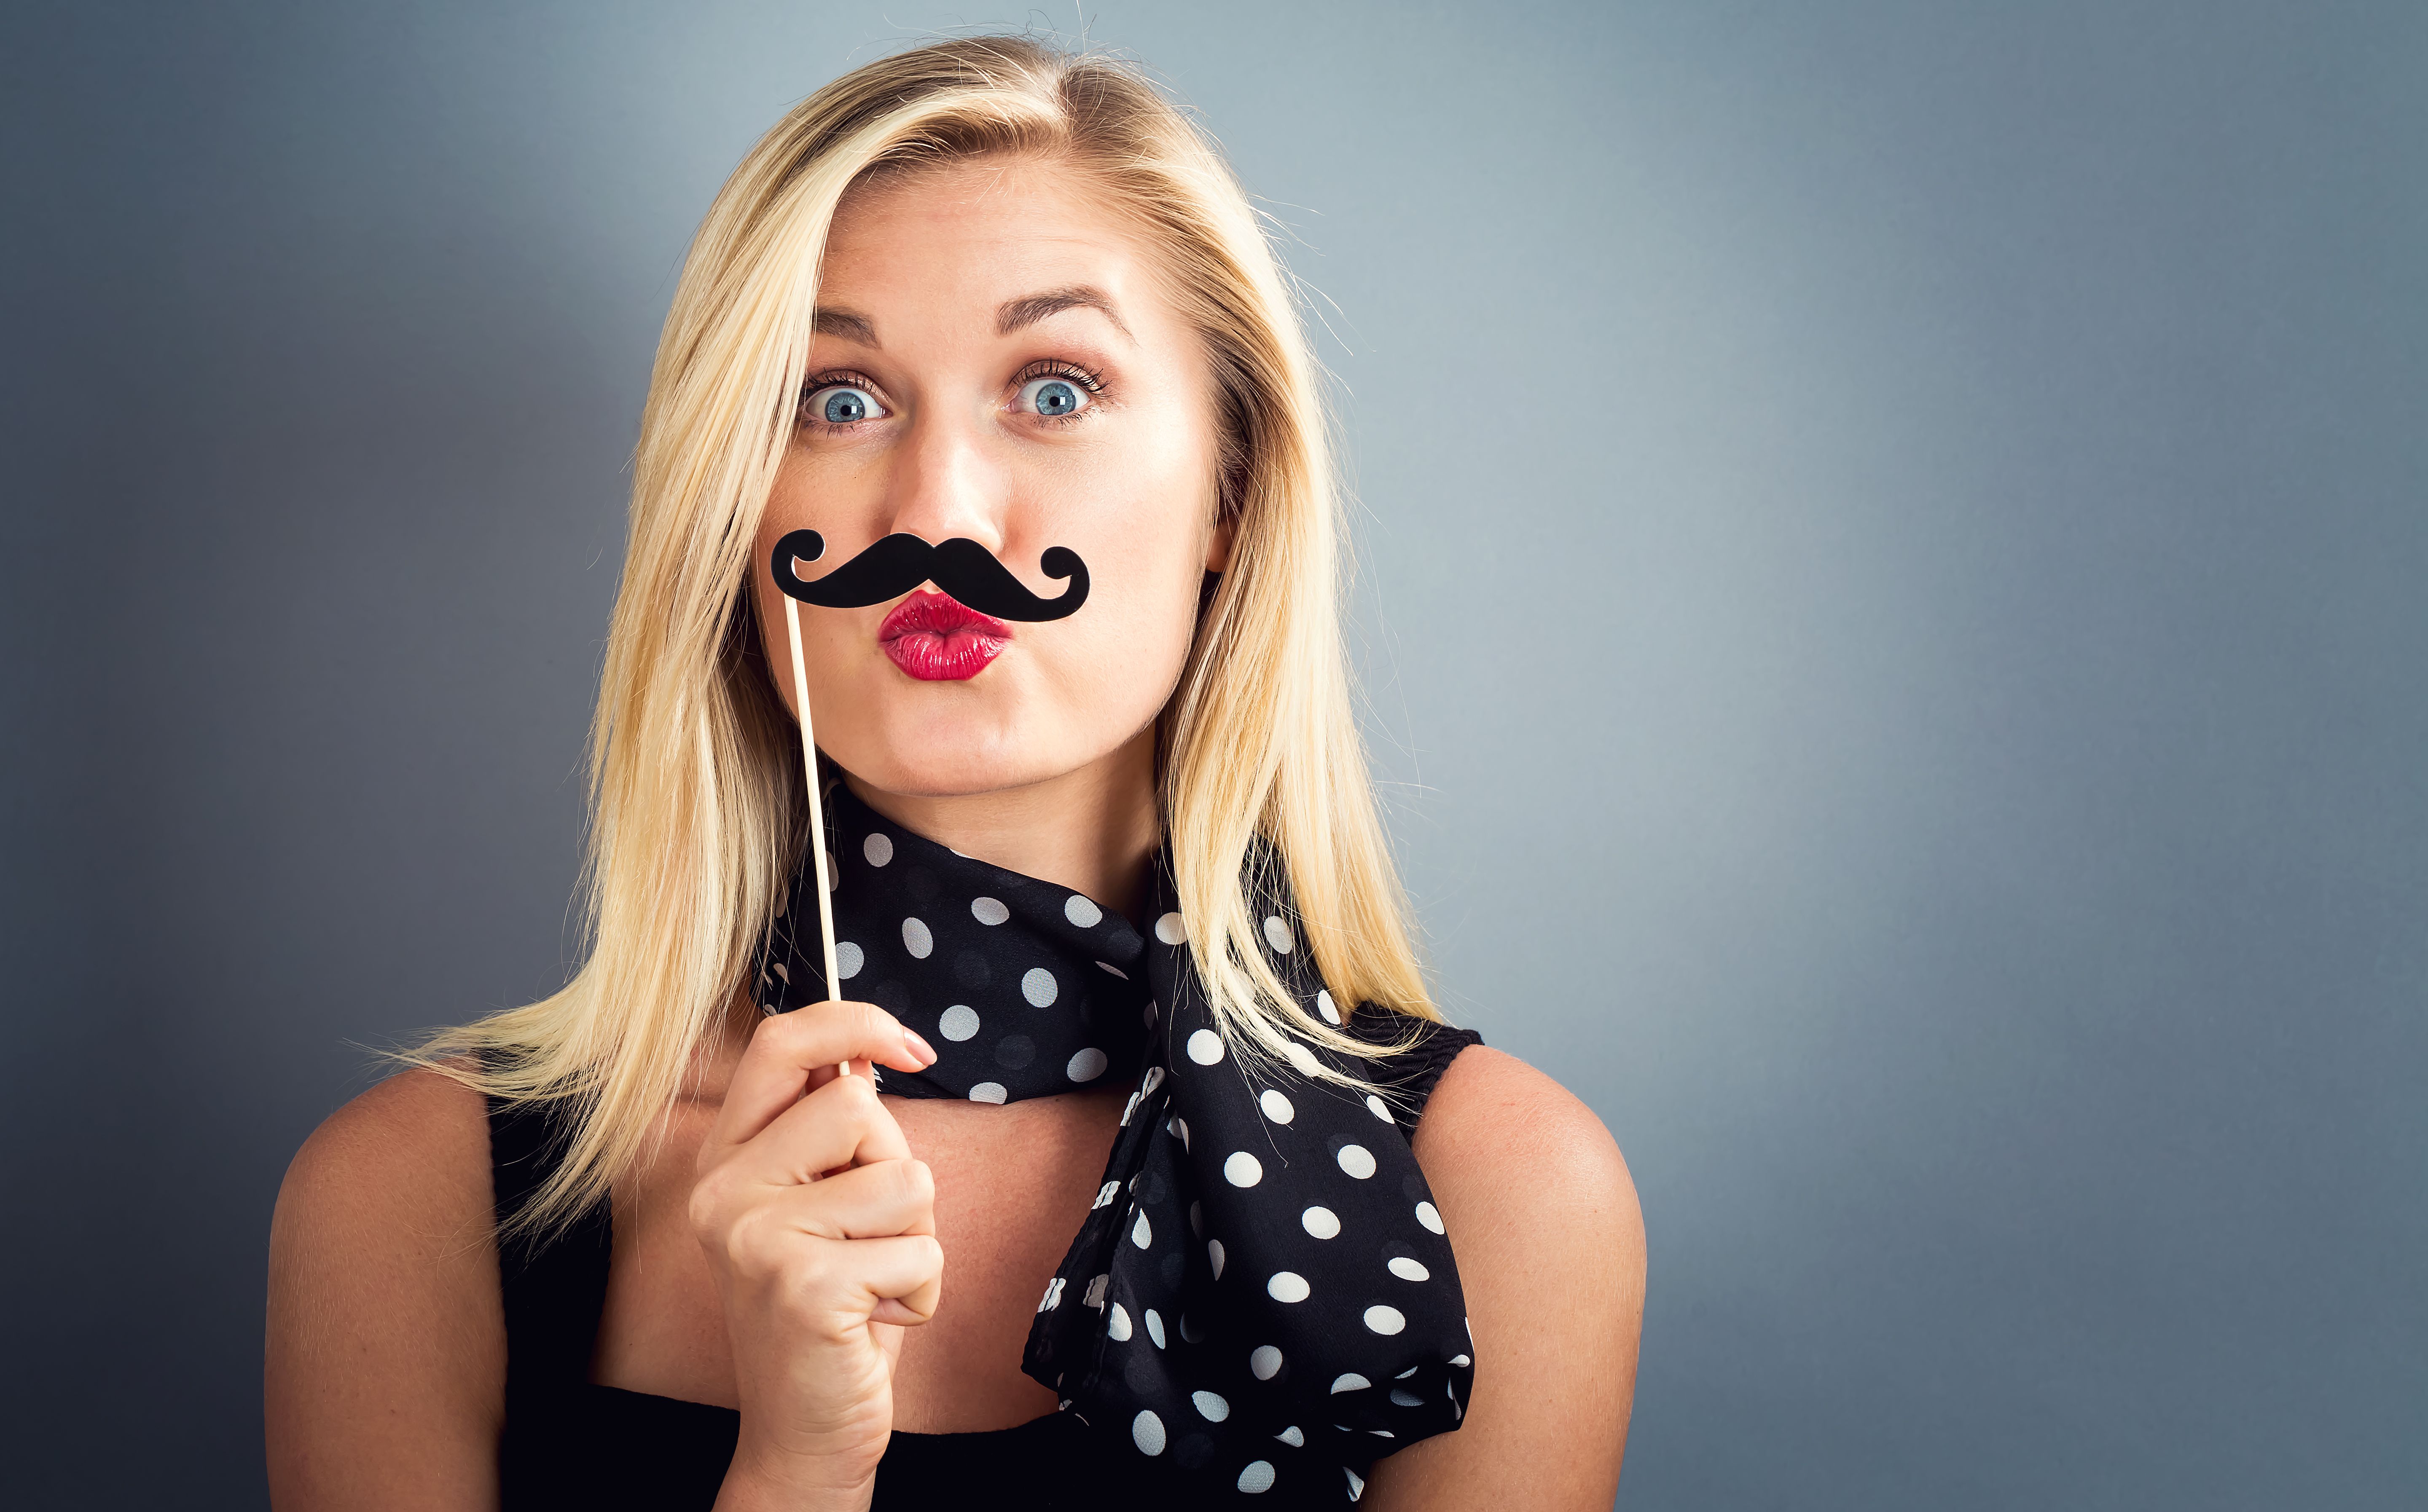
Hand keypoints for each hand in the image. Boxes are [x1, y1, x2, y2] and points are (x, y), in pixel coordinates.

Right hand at [693, 1001, 941, 1509]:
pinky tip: (875, 1321)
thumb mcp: (823, 1207)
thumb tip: (869, 1056)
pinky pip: (919, 1248)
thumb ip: (831, 1134)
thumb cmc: (832, 1310)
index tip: (911, 1048)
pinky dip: (922, 1289)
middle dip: (895, 1169)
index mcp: (725, 1160)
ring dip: (916, 1237)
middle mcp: (723, 1191)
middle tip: (867, 1237)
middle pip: (859, 1107)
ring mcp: (755, 1237)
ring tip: (873, 1281)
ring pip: (903, 1176)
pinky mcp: (803, 1285)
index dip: (855, 1024)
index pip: (781, 1045)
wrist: (803, 1431)